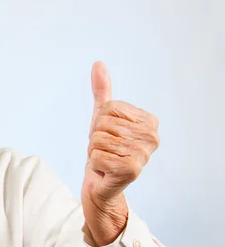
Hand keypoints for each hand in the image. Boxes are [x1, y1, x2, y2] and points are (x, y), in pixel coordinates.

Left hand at [81, 62, 159, 245]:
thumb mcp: (102, 117)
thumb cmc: (104, 149)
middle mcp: (152, 137)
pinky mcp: (131, 170)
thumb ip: (102, 91)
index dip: (100, 122)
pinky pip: (96, 156)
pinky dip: (95, 164)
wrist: (101, 182)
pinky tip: (105, 171)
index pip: (110, 108)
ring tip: (105, 160)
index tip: (109, 136)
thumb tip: (97, 64)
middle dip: (96, 138)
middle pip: (103, 124)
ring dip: (94, 151)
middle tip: (106, 151)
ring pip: (98, 140)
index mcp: (149, 121)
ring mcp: (143, 154)